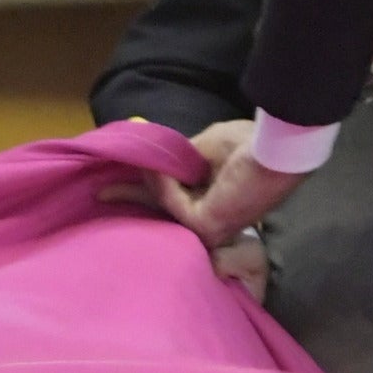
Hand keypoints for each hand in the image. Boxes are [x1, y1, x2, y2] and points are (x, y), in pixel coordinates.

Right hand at [100, 117, 296, 298]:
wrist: (274, 149)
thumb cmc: (250, 145)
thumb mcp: (206, 148)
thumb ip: (182, 160)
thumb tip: (159, 161)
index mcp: (214, 202)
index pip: (174, 200)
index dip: (146, 188)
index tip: (119, 178)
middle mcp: (212, 220)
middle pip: (162, 211)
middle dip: (131, 197)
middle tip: (99, 191)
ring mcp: (210, 227)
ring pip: (164, 206)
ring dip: (149, 182)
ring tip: (143, 161)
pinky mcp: (207, 225)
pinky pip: (172, 204)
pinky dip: (162, 184)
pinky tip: (160, 167)